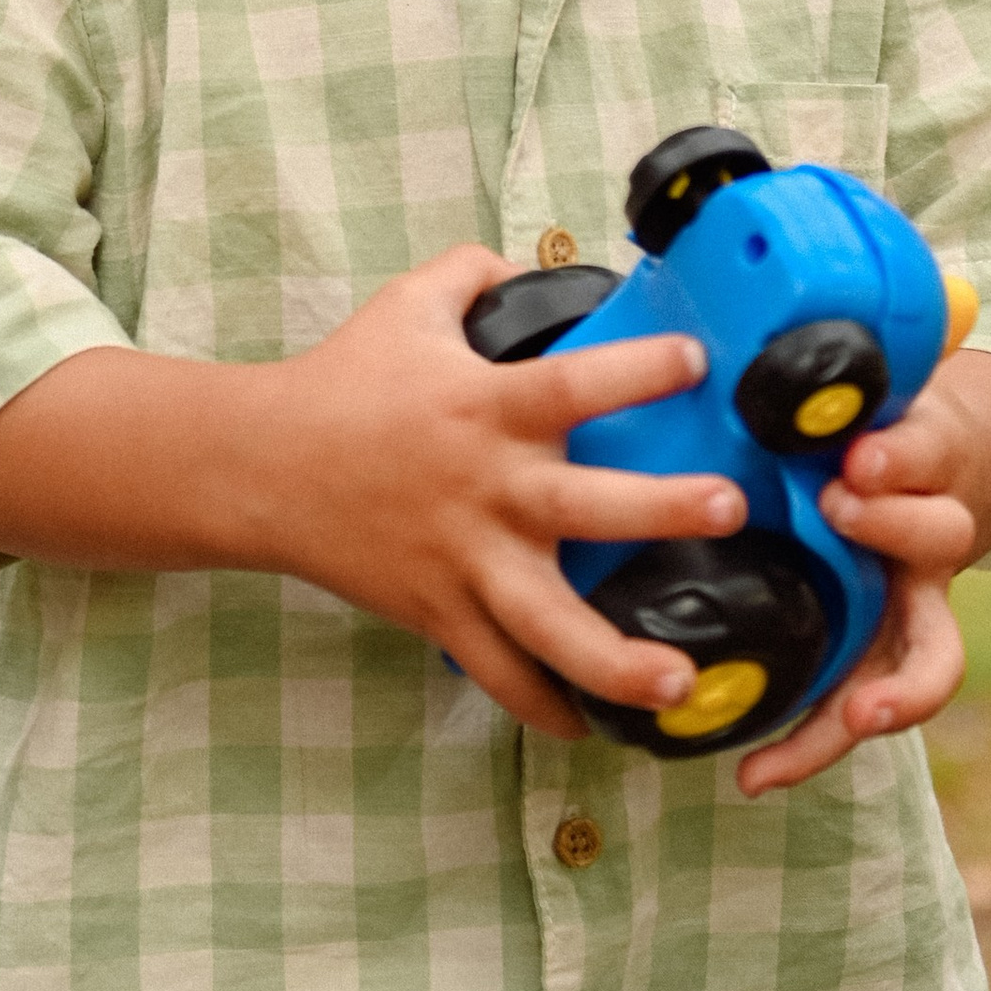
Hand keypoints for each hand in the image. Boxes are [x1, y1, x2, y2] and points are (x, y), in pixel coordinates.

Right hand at [239, 247, 746, 738]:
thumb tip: (523, 260)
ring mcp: (465, 560)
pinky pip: (500, 675)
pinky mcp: (440, 613)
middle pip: (584, 504)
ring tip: (680, 682)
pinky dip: (544, 708)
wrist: (261, 465)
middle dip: (661, 508)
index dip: (637, 368)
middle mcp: (487, 487)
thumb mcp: (407, 305)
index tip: (697, 359)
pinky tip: (592, 730)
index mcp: (486, 407)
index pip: (574, 382)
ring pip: (549, 623)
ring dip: (616, 658)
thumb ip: (472, 273)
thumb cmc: (341, 382)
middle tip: (729, 507)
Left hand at [734, 348, 990, 794]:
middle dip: (895, 524)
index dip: (901, 459)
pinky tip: (753, 775)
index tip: (857, 458)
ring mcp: (909, 601)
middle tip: (839, 504)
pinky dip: (813, 745)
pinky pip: (857, 708)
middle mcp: (929, 535)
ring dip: (884, 689)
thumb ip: (839, 346)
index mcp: (926, 459)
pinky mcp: (872, 652)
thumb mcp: (877, 374)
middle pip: (939, 537)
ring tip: (853, 716)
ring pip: (924, 660)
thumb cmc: (885, 412)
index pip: (929, 452)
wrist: (957, 461)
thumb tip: (805, 288)